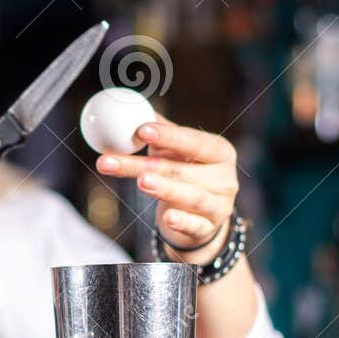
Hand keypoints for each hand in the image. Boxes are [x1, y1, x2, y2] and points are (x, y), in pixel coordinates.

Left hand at [96, 117, 237, 258]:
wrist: (201, 218)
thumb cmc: (186, 175)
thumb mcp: (176, 153)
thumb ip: (159, 131)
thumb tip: (130, 108)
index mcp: (219, 151)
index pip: (194, 141)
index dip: (168, 136)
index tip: (141, 130)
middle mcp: (225, 177)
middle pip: (182, 169)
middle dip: (145, 165)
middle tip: (113, 160)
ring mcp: (220, 205)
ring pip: (191, 196)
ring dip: (165, 188)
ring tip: (141, 181)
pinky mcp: (209, 229)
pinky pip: (194, 226)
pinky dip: (182, 222)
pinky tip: (168, 218)